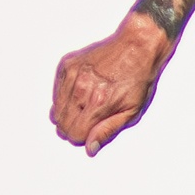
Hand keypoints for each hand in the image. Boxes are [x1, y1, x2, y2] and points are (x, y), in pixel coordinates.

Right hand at [51, 13, 171, 154]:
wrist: (138, 46)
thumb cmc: (139, 80)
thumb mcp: (132, 111)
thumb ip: (108, 131)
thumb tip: (89, 149)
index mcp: (99, 103)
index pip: (74, 135)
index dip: (84, 137)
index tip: (94, 129)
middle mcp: (81, 89)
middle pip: (61, 125)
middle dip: (74, 128)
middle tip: (92, 118)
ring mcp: (71, 75)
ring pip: (56, 110)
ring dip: (69, 113)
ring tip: (89, 103)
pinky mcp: (66, 65)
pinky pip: (56, 93)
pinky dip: (66, 96)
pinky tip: (84, 89)